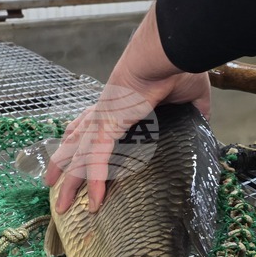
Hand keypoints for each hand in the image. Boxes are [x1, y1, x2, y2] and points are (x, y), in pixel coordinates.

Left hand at [43, 4, 209, 212]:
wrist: (168, 52)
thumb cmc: (176, 67)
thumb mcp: (189, 98)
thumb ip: (194, 115)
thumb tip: (204, 127)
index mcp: (121, 102)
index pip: (93, 122)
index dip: (81, 137)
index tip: (72, 147)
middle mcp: (105, 111)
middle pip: (77, 141)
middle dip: (63, 162)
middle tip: (51, 181)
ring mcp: (104, 119)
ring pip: (80, 156)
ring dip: (70, 180)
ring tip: (59, 201)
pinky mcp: (110, 125)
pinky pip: (99, 160)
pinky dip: (96, 182)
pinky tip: (94, 203)